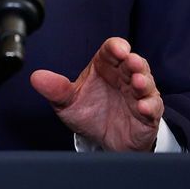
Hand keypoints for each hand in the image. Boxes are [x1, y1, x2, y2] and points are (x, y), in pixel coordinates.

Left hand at [29, 37, 162, 151]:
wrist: (103, 142)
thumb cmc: (90, 114)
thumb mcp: (68, 102)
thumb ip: (55, 89)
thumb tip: (36, 77)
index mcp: (105, 67)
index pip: (113, 50)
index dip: (117, 47)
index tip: (117, 49)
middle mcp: (124, 77)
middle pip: (133, 63)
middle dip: (134, 62)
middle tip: (131, 62)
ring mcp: (138, 95)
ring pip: (146, 82)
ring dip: (143, 81)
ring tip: (137, 82)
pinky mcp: (148, 114)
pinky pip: (153, 107)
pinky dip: (149, 106)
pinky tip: (142, 107)